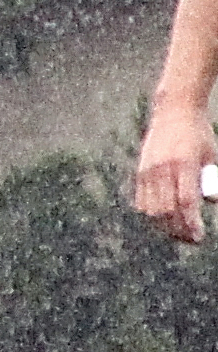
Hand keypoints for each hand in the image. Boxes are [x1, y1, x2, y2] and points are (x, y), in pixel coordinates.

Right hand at [130, 101, 215, 244]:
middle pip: (167, 211)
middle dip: (178, 230)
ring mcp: (148, 171)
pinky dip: (151, 214)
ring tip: (177, 231)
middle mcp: (163, 169)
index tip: (198, 236)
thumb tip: (210, 202)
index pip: (185, 203)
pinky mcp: (140, 171)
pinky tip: (162, 219)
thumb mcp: (210, 155)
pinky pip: (142, 201)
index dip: (191, 223)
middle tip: (190, 239)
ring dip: (164, 225)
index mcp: (183, 165)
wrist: (173, 112)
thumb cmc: (197, 134)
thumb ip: (210, 180)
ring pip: (151, 209)